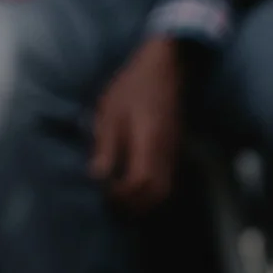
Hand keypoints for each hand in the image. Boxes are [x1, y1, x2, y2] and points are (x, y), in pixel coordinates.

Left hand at [89, 36, 184, 211]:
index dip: (122, 194)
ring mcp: (173, 151)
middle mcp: (166, 151)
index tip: (104, 191)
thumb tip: (97, 176)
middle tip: (112, 202)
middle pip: (158, 194)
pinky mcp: (174, 148)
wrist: (163, 67)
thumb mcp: (110, 110)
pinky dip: (151, 190)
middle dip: (135, 205)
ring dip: (144, 200)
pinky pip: (167, 179)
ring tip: (121, 196)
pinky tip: (133, 183)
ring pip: (165, 189)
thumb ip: (106, 145)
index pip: (141, 182)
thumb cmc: (132, 85)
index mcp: (148, 140)